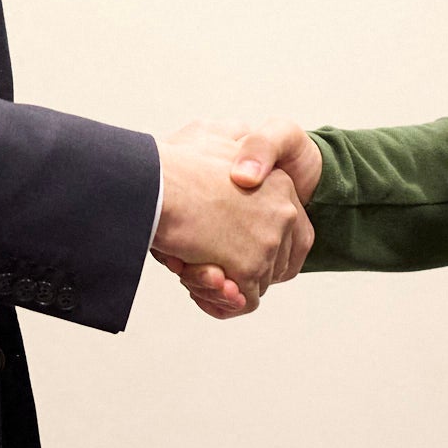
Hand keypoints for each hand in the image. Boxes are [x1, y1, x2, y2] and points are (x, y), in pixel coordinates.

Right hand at [153, 122, 314, 312]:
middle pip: (274, 263)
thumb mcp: (219, 145)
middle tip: (197, 263)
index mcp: (281, 184)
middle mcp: (284, 211)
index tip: (229, 256)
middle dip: (237, 271)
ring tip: (188, 267)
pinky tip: (193, 284)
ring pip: (256, 284)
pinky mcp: (249, 266)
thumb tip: (247, 179)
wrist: (153, 180)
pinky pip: (243, 302)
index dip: (261, 251)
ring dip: (222, 286)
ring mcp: (269, 240)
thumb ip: (241, 163)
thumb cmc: (175, 164)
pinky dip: (219, 302)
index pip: (293, 235)